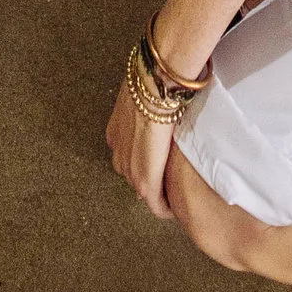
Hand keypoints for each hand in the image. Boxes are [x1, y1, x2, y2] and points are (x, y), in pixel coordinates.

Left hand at [105, 78, 175, 219]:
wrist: (154, 85)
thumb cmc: (152, 81)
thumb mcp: (143, 94)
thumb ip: (146, 106)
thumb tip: (161, 100)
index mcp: (116, 134)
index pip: (130, 156)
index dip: (146, 161)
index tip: (160, 163)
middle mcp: (118, 153)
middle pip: (135, 174)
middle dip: (152, 177)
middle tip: (170, 177)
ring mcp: (129, 169)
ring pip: (145, 188)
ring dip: (159, 190)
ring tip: (175, 189)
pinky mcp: (145, 181)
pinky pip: (155, 203)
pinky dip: (164, 208)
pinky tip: (173, 210)